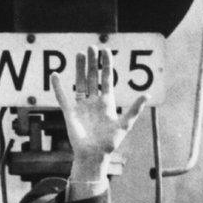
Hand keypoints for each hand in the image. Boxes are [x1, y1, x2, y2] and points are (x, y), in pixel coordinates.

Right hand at [50, 46, 148, 177]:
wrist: (94, 155)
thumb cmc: (110, 142)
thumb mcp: (125, 124)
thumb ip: (135, 109)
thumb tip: (148, 94)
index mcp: (107, 102)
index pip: (106, 78)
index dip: (106, 65)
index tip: (105, 50)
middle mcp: (94, 101)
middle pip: (92, 77)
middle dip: (92, 63)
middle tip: (91, 47)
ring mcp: (81, 106)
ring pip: (79, 83)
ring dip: (78, 69)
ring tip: (79, 54)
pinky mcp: (70, 113)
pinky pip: (62, 97)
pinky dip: (58, 87)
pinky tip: (55, 75)